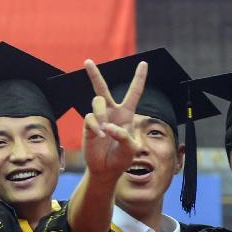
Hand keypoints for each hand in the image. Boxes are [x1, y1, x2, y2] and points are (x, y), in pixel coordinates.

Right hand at [82, 60, 147, 179]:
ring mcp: (98, 118)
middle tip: (88, 62)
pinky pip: (89, 119)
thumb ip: (123, 137)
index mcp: (127, 114)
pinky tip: (100, 136)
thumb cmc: (122, 158)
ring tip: (104, 131)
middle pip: (102, 89)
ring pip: (96, 102)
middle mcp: (111, 112)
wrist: (106, 169)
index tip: (144, 63)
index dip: (139, 78)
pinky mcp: (88, 126)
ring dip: (101, 115)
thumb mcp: (131, 149)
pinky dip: (95, 127)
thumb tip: (107, 127)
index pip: (134, 92)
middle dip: (94, 75)